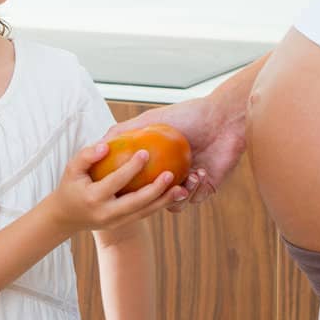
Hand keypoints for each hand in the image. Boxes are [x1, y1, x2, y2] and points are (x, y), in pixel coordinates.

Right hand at [50, 141, 184, 233]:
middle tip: (170, 174)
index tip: (145, 152)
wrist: (66, 217)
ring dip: (164, 201)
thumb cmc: (70, 186)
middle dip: (155, 190)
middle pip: (136, 203)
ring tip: (182, 188)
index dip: (131, 168)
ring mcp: (117, 222)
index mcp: (93, 197)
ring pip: (145, 212)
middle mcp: (107, 213)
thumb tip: (106, 145)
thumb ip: (87, 155)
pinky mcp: (124, 224)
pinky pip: (145, 215)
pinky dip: (160, 205)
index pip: (115, 181)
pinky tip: (174, 194)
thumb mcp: (71, 168)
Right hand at [107, 95, 245, 208]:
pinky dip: (194, 191)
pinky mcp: (206, 187)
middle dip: (153, 196)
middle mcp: (171, 174)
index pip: (137, 183)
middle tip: (155, 188)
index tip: (125, 185)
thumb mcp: (151, 120)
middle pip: (153, 198)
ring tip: (187, 177)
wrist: (223, 118)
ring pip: (173, 204)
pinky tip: (200, 173)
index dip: (129, 188)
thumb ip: (123, 131)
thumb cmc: (189, 115)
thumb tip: (97, 145)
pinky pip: (194, 200)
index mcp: (157, 162)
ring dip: (176, 195)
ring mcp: (187, 182)